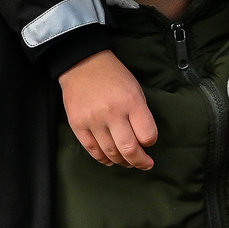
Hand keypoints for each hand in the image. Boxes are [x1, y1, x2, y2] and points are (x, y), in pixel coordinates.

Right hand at [62, 50, 157, 169]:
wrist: (82, 63)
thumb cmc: (113, 76)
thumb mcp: (135, 89)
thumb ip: (140, 114)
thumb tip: (143, 140)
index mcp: (131, 102)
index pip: (147, 135)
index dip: (150, 142)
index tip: (148, 142)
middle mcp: (112, 112)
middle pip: (129, 149)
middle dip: (140, 161)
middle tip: (144, 164)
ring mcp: (93, 120)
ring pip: (110, 153)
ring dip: (122, 162)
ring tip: (127, 162)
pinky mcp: (77, 124)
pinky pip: (92, 150)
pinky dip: (103, 159)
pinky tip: (110, 160)